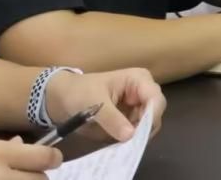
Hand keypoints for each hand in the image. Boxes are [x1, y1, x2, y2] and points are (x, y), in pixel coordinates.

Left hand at [44, 68, 163, 144]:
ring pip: (148, 127)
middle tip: (127, 140)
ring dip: (136, 136)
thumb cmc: (81, 92)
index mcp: (139, 80)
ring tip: (118, 139)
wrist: (64, 98)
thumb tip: (130, 136)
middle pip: (156, 114)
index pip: (156, 99)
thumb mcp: (95, 103)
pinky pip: (138, 134)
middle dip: (144, 128)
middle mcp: (143, 93)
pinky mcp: (131, 121)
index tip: (137, 133)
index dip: (152, 116)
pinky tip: (117, 141)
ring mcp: (138, 107)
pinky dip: (130, 140)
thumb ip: (112, 119)